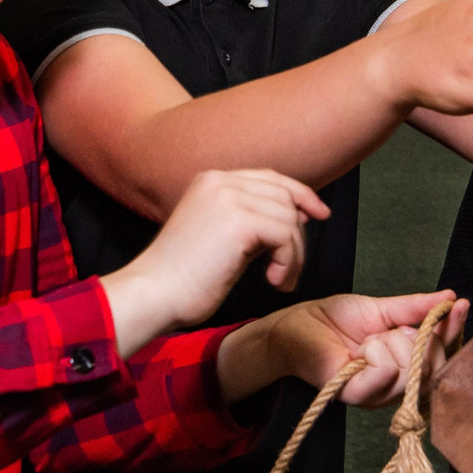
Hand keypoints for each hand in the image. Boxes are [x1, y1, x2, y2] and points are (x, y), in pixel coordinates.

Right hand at [102, 169, 326, 354]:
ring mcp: (228, 197)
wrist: (152, 294)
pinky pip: (285, 235)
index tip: (319, 214)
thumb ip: (251, 219)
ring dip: (294, 254)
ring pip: (289, 217)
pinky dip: (289, 261)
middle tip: (291, 268)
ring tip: (279, 280)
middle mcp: (219, 180)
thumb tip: (297, 214)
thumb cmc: (181, 278)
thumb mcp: (218, 237)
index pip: (269, 177)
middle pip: (285, 195)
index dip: (300, 194)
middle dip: (298, 233)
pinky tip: (273, 281)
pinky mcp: (238, 220)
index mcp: (210, 180)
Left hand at [224, 290, 469, 408]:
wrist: (296, 325)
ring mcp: (377, 393)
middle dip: (419, 339)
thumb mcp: (381, 309)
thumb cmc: (335, 320)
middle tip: (391, 329)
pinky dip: (379, 356)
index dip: (452, 331)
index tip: (459, 305)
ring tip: (369, 339)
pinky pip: (386, 375)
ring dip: (392, 344)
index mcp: (404, 363)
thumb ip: (414, 308)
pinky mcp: (357, 395)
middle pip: (433, 368)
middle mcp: (395, 384)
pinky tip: (364, 349)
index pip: (440, 354)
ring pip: (412, 372)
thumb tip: (449, 298)